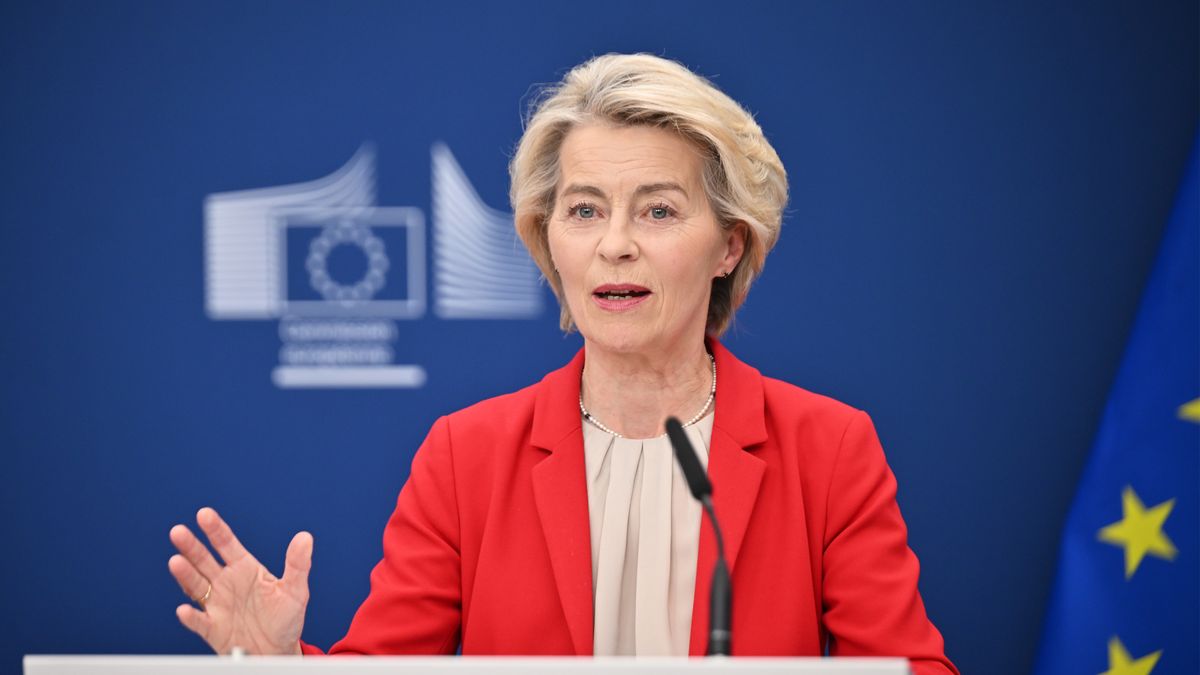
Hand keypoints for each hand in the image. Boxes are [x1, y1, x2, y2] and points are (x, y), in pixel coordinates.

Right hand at [168, 507, 311, 654]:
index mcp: (245, 568)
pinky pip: (199, 621)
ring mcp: (217, 604)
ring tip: (176, 561)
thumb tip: (305, 537)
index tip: (204, 514)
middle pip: (204, 561)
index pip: (227, 544)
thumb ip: (298, 564)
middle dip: (191, 546)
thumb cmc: (285, 617)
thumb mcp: (296, 590)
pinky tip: (184, 610)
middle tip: (178, 532)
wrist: (277, 650)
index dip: (215, 529)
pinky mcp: (213, 628)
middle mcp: (227, 583)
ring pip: (196, 586)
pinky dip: (191, 617)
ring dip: (185, 575)